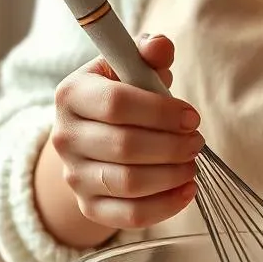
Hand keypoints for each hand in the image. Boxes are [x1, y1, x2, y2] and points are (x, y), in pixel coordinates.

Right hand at [50, 35, 203, 229]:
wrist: (92, 142)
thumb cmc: (120, 100)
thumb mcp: (129, 69)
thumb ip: (147, 54)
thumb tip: (160, 46)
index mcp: (71, 95)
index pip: (116, 104)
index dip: (161, 112)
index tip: (192, 117)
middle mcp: (65, 137)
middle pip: (125, 146)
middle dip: (172, 146)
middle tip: (197, 142)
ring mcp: (74, 176)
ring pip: (129, 183)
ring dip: (171, 175)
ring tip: (193, 164)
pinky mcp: (89, 207)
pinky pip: (130, 215)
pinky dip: (165, 206)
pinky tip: (187, 191)